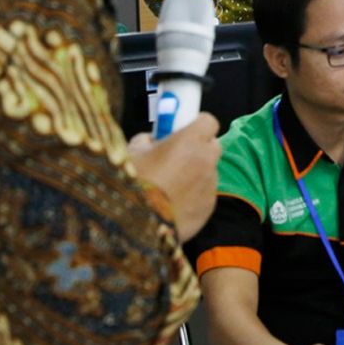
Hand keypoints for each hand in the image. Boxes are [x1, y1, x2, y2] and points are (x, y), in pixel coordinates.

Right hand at [128, 114, 220, 240]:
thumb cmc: (131, 181)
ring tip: (168, 187)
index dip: (197, 125)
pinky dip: (193, 196)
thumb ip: (146, 141)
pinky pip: (204, 195)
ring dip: (195, 174)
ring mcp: (210, 185)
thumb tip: (152, 140)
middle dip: (199, 149)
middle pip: (212, 146)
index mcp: (191, 140)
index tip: (185, 130)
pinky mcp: (208, 207)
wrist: (134, 223)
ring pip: (208, 172)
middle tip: (178, 157)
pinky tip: (172, 204)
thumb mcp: (132, 152)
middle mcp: (206, 160)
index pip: (208, 121)